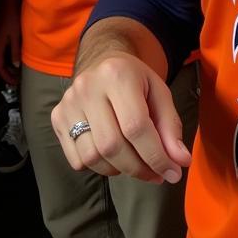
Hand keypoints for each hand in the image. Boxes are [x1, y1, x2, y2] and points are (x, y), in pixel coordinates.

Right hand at [0, 0, 22, 86]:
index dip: (7, 77)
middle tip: (18, 78)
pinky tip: (16, 56)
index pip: (0, 67)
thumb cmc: (12, 16)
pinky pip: (3, 51)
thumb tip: (15, 65)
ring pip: (1, 58)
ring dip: (9, 65)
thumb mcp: (15, 35)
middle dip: (8, 73)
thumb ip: (15, 50)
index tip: (15, 83)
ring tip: (18, 70)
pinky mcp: (1, 35)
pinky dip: (9, 57)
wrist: (8, 0)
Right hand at [51, 54, 190, 183]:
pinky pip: (77, 160)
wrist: (103, 62)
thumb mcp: (159, 93)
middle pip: (112, 146)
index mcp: (117, 74)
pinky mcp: (57, 118)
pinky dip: (99, 167)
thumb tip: (180, 162)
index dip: (155, 156)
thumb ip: (170, 126)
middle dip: (138, 168)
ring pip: (93, 157)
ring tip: (136, 164)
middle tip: (156, 175)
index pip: (136, 127)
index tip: (172, 173)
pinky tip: (113, 156)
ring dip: (119, 170)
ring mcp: (68, 103)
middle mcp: (87, 87)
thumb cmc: (135, 80)